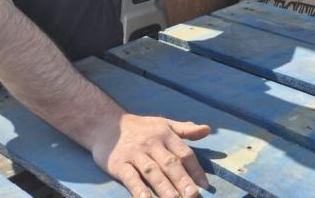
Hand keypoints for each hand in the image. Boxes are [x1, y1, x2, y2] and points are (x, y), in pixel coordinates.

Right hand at [91, 113, 211, 197]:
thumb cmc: (141, 128)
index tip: (205, 186)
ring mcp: (135, 154)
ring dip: (164, 188)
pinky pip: (130, 177)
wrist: (106, 125)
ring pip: (152, 172)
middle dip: (183, 181)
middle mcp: (152, 143)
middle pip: (170, 164)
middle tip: (193, 196)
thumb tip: (207, 129)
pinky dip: (138, 189)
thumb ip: (185, 129)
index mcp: (165, 134)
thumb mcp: (164, 123)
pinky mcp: (119, 163)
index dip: (195, 169)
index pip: (184, 153)